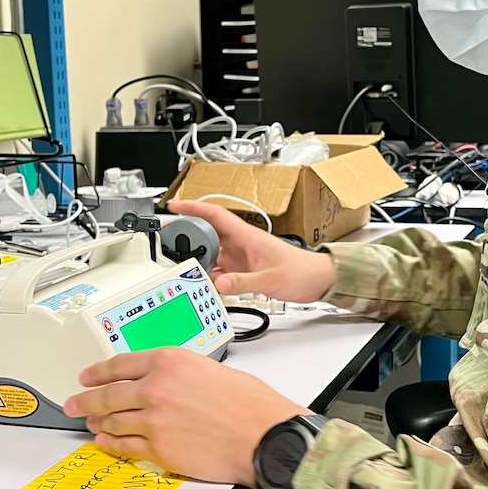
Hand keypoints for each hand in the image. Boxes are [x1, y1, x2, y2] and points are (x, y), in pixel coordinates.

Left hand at [66, 348, 308, 485]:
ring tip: (89, 421)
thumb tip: (166, 380)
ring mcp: (154, 421)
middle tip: (74, 401)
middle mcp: (156, 388)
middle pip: (108, 394)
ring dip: (98, 421)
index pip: (121, 364)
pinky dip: (112, 443)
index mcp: (169, 361)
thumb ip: (180, 372)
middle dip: (86, 399)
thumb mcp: (211, 368)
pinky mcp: (158, 449)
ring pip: (113, 420)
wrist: (262, 435)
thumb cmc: (249, 403)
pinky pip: (125, 446)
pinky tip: (106, 440)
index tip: (87, 375)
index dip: (98, 371)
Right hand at [170, 200, 335, 301]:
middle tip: (168, 239)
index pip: (215, 215)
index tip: (174, 205)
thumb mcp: (270, 280)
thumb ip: (243, 282)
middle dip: (188, 234)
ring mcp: (243, 256)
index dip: (193, 207)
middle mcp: (242, 243)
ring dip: (199, 259)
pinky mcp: (246, 269)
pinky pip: (221, 269)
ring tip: (184, 267)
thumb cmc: (301, 271)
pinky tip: (207, 283)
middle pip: (208, 233)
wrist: (318, 280)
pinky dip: (211, 275)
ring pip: (213, 253)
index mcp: (247, 236)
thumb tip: (219, 283)